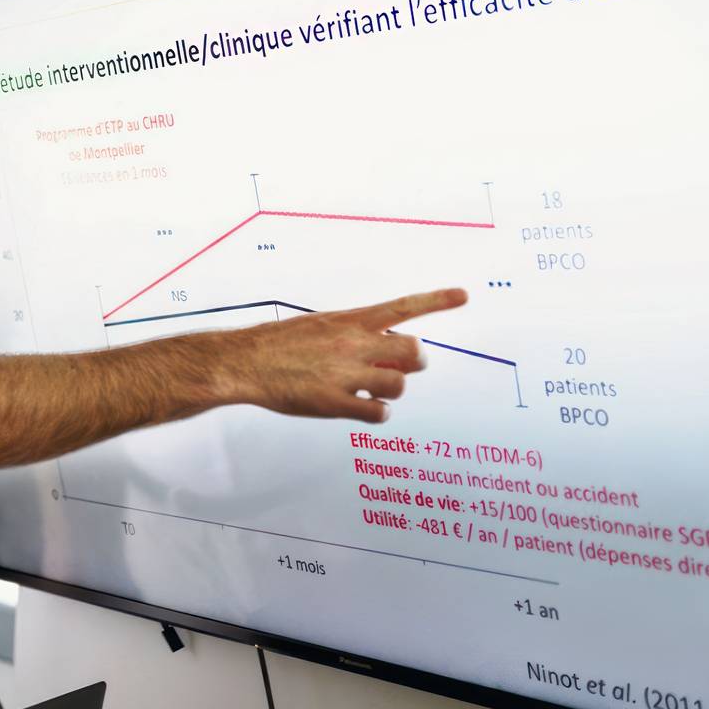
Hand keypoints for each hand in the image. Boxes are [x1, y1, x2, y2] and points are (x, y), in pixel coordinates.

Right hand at [226, 288, 467, 422]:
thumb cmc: (279, 343)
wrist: (245, 361)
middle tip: (401, 368)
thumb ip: (355, 333)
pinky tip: (363, 408)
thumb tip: (388, 349)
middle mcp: (353, 344)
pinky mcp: (334, 403)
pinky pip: (377, 413)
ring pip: (398, 386)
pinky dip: (377, 413)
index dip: (436, 301)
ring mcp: (345, 374)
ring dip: (392, 390)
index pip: (402, 307)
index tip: (463, 295)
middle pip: (413, 352)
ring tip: (372, 390)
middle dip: (413, 362)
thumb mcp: (320, 324)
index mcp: (349, 321)